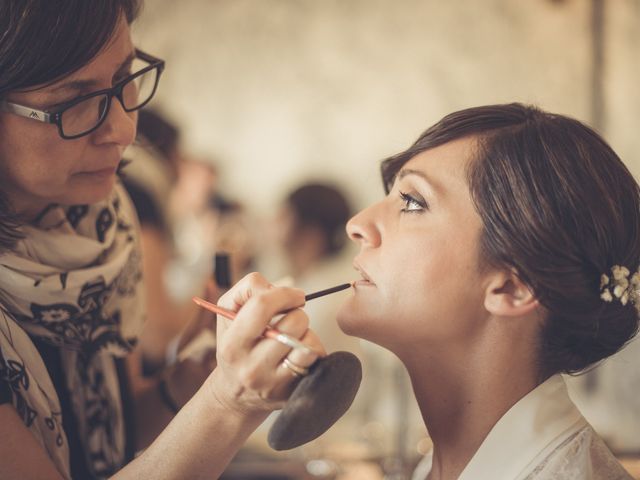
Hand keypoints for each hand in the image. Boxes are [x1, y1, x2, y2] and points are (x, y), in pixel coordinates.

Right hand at [205, 272, 324, 415]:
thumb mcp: (228, 313)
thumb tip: (277, 288)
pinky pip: (316, 359)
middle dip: (297, 313)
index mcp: (232, 345)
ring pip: (309, 342)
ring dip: (306, 332)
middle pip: (294, 322)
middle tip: (290, 318)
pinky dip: (313, 349)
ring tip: (292, 337)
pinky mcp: (293, 393)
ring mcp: (274, 384)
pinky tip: (299, 353)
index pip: (262, 306)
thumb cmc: (236, 343)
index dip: (284, 293)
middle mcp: (252, 368)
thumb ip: (247, 289)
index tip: (295, 295)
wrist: (236, 395)